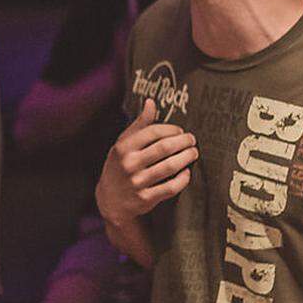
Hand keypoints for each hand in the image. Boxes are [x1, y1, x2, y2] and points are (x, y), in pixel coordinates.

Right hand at [95, 99, 196, 227]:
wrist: (109, 200)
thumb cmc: (119, 167)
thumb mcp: (123, 144)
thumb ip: (139, 124)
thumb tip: (151, 102)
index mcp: (123, 148)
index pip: (153, 132)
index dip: (171, 129)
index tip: (180, 130)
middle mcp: (129, 164)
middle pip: (164, 148)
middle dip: (184, 142)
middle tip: (192, 140)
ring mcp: (137, 182)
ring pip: (170, 166)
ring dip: (187, 157)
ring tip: (193, 153)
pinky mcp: (146, 198)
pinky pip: (171, 187)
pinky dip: (183, 179)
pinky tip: (186, 172)